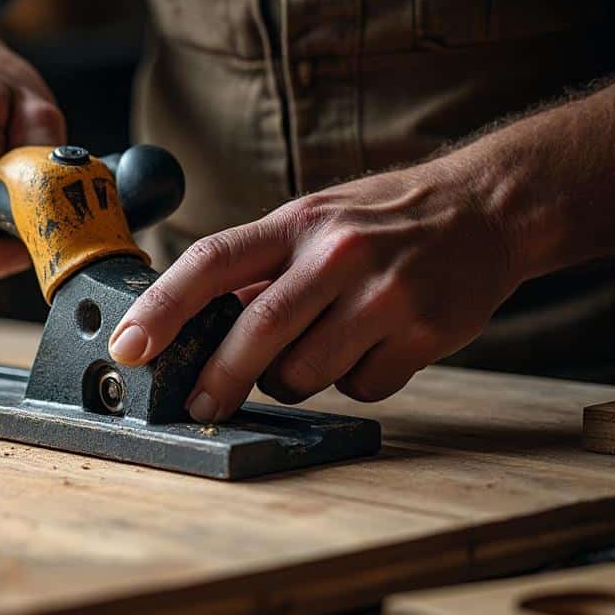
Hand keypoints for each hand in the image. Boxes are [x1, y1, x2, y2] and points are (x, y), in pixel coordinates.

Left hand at [107, 159, 524, 421]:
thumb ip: (255, 273)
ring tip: (317, 347)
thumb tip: (187, 331)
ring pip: (306, 373)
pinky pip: (361, 387)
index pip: (210, 262)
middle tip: (199, 405)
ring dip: (292, 380)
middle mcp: (337, 254)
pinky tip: (371, 346)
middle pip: (257, 331)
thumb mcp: (309, 224)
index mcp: (294, 223)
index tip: (127, 348)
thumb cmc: (377, 223)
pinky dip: (353, 380)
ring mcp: (385, 294)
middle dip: (218, 379)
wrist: (487, 209)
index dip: (161, 309)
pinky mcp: (425, 332)